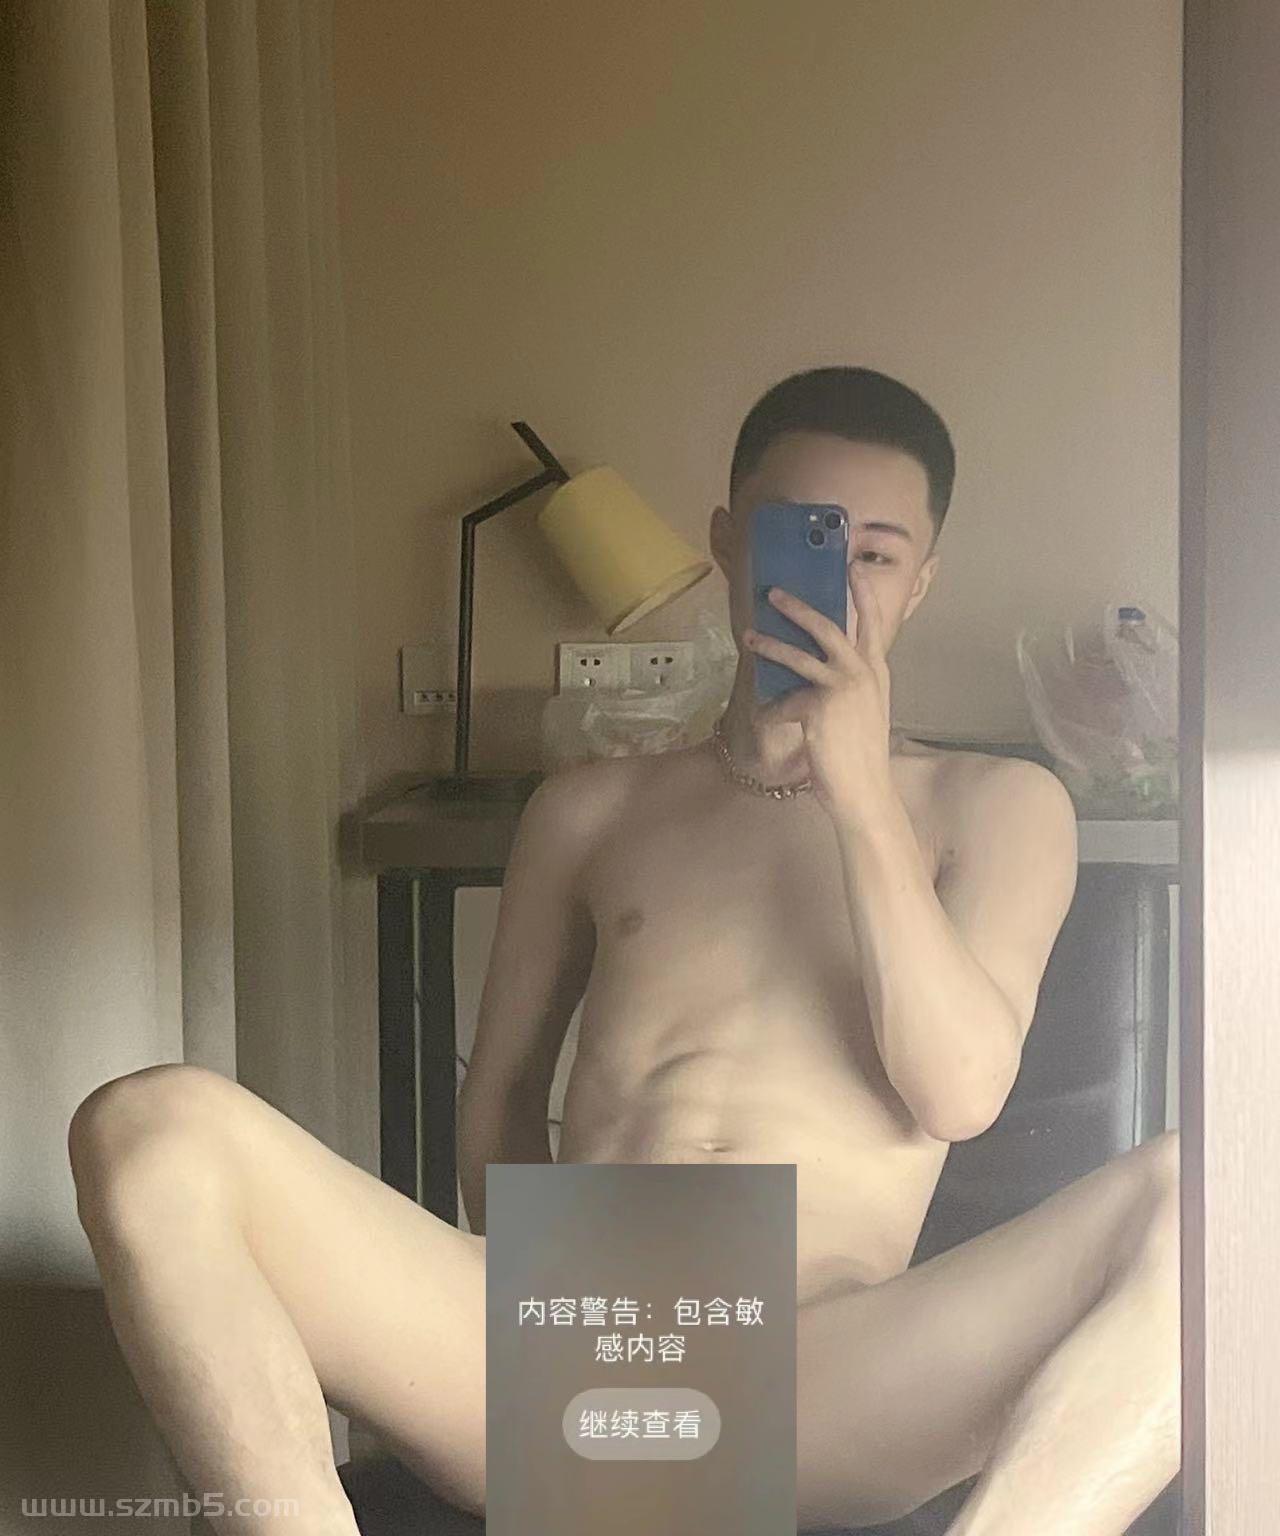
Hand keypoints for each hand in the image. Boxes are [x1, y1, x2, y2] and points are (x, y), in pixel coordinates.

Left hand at [741, 563, 893, 818]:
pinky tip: (763, 723)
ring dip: (770, 644)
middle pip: (827, 627)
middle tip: (774, 593)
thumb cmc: (860, 755)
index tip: (852, 567)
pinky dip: (771, 713)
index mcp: (877, 672)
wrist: (864, 791)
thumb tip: (817, 665)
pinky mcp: (820, 707)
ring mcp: (843, 688)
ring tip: (749, 637)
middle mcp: (864, 674)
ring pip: (798, 656)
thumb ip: (849, 684)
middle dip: (798, 607)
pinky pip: (784, 703)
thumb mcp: (863, 710)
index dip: (862, 594)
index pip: (871, 624)